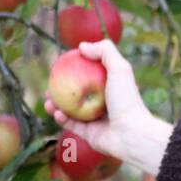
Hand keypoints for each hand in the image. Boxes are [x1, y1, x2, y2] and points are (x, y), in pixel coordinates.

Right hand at [43, 40, 172, 174]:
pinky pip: (71, 125)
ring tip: (48, 101)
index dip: (74, 69)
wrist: (132, 133)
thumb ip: (104, 51)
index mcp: (111, 87)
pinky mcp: (90, 134)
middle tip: (48, 86)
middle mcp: (103, 102)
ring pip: (70, 110)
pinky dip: (62, 118)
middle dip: (59, 89)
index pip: (89, 75)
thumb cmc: (127, 99)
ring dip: (55, 105)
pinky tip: (57, 113)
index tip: (60, 66)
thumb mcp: (120, 68)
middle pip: (76, 93)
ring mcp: (96, 119)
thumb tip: (81, 46)